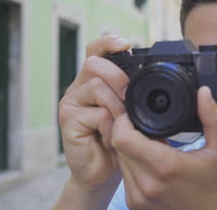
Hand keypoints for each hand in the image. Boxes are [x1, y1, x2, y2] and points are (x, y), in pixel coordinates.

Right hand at [57, 34, 129, 204]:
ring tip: (121, 125)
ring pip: (97, 87)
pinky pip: (96, 113)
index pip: (95, 51)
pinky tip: (109, 138)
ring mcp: (70, 102)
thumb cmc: (118, 141)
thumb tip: (149, 79)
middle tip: (131, 98)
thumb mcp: (129, 113)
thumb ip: (131, 95)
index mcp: (93, 80)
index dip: (108, 43)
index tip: (126, 45)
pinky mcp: (67, 120)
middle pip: (95, 64)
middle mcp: (79, 87)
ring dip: (117, 107)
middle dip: (119, 77)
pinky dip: (109, 126)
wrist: (103, 172)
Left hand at [112, 86, 216, 209]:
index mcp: (164, 166)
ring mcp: (138, 197)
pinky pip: (124, 175)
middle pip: (118, 146)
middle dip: (126, 131)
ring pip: (119, 160)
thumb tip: (203, 92)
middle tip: (144, 124)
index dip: (124, 120)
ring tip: (148, 141)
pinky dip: (131, 163)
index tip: (136, 113)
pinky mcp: (135, 204)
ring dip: (128, 148)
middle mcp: (146, 184)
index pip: (123, 137)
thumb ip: (213, 118)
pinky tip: (149, 159)